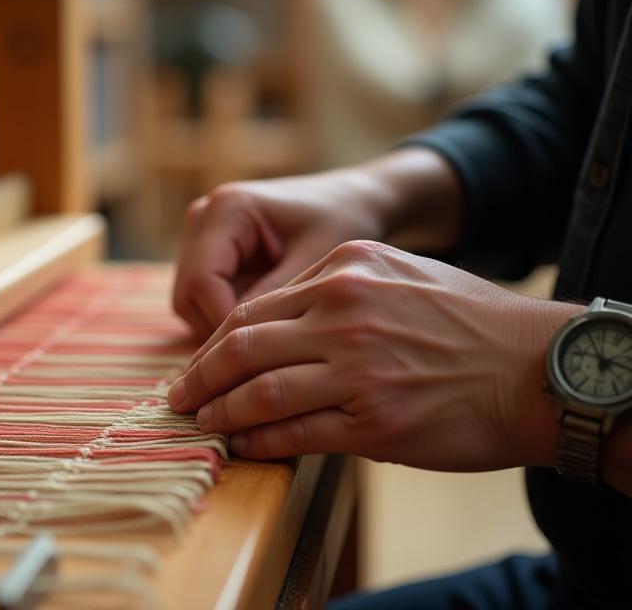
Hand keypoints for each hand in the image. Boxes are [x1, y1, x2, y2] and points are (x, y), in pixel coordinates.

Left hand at [168, 240, 581, 471]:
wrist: (535, 368)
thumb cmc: (468, 321)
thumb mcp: (399, 273)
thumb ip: (336, 289)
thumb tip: (275, 325)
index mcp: (345, 268)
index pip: (254, 308)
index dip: (214, 342)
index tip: (197, 363)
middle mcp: (345, 310)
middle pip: (243, 346)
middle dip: (200, 377)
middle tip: (177, 398)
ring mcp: (358, 366)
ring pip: (260, 391)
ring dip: (221, 412)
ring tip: (202, 424)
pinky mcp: (374, 419)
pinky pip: (296, 432)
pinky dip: (261, 442)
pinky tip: (244, 445)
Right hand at [172, 170, 386, 338]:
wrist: (351, 201)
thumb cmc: (342, 221)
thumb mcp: (317, 260)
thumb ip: (275, 297)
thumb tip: (242, 349)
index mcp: (227, 208)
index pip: (202, 282)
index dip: (225, 325)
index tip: (263, 356)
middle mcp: (202, 219)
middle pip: (187, 296)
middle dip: (222, 331)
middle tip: (269, 356)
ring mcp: (200, 238)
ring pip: (190, 305)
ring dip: (224, 329)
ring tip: (273, 340)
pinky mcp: (207, 256)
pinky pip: (203, 303)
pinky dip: (229, 320)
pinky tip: (267, 326)